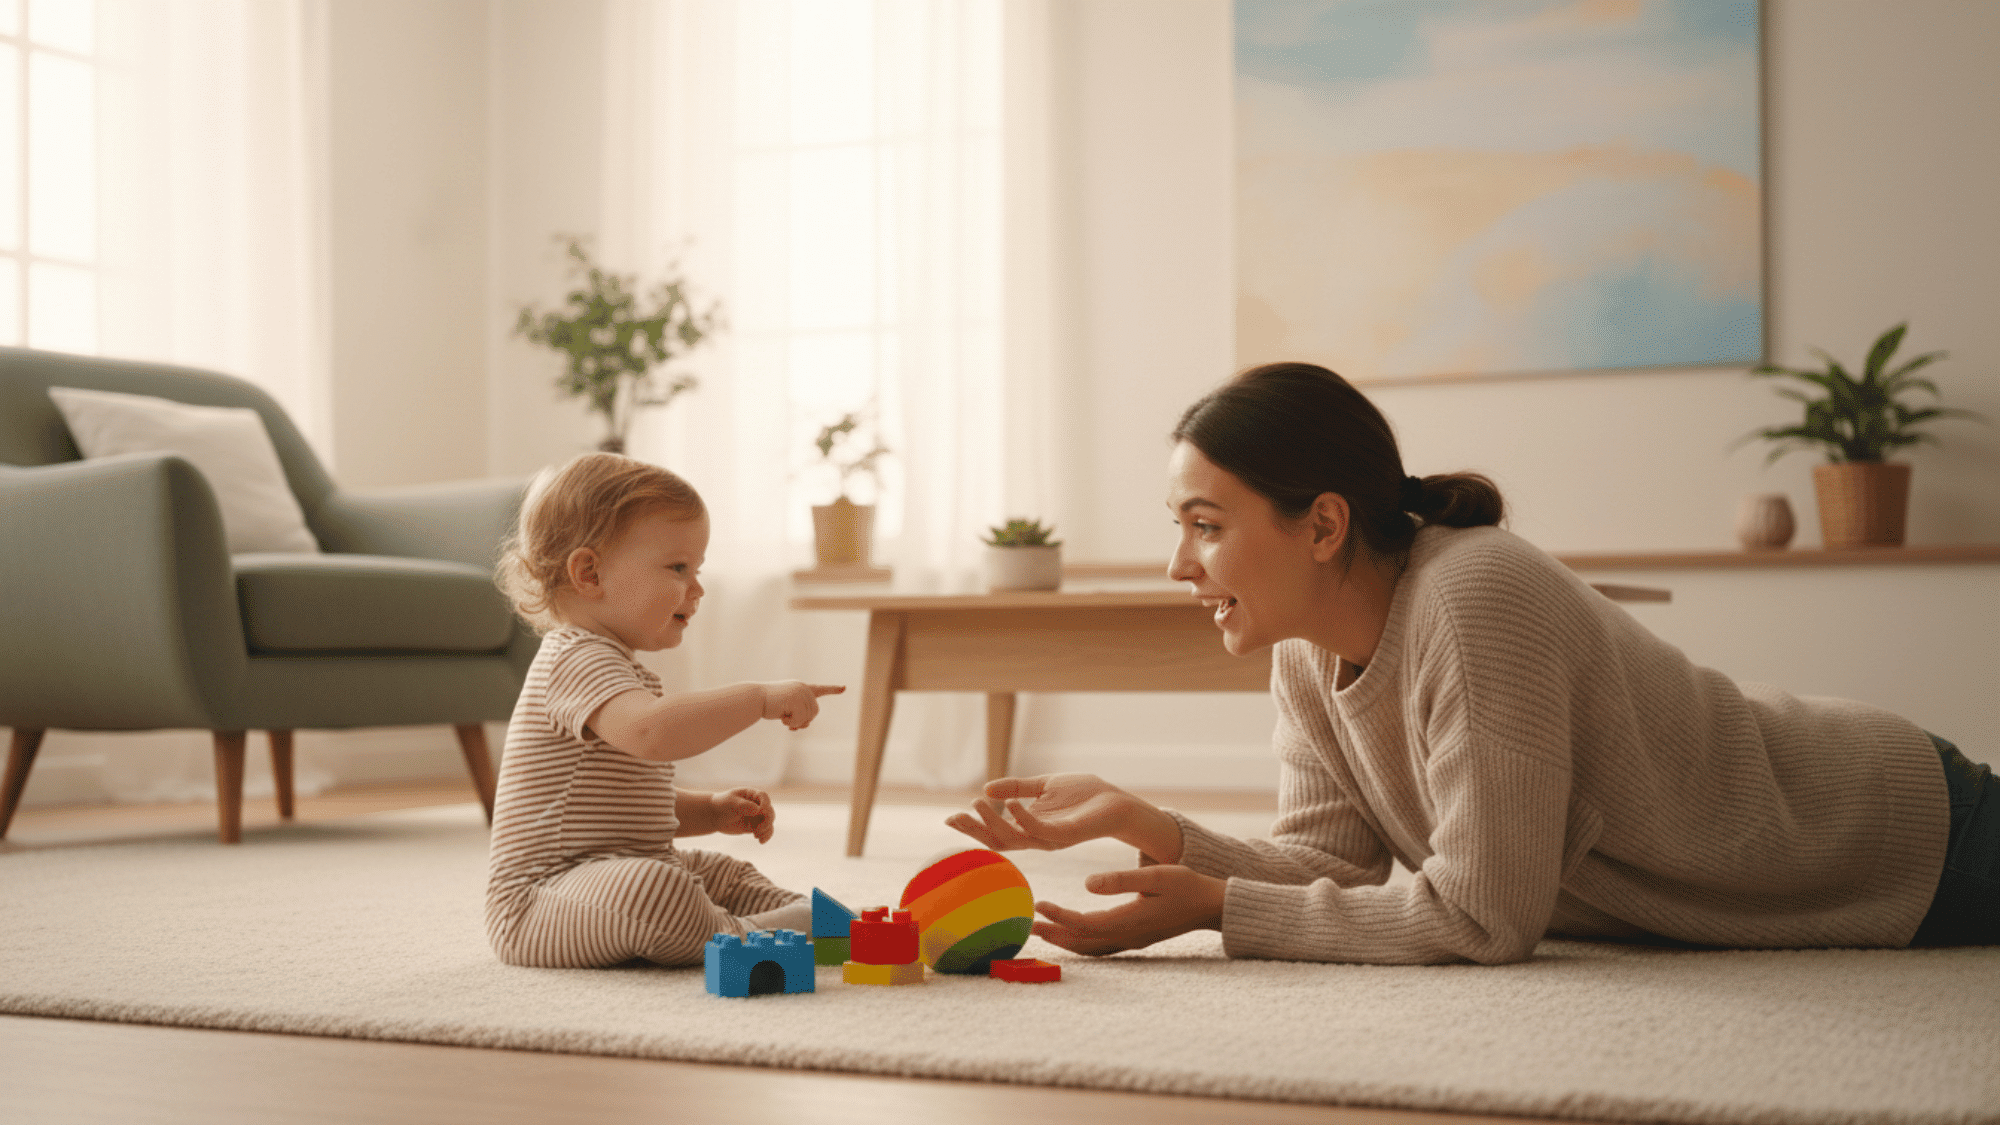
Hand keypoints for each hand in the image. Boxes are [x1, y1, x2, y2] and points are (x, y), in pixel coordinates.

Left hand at [709, 787, 774, 842]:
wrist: (714, 816)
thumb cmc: (722, 805)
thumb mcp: (731, 802)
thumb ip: (745, 805)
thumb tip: (758, 810)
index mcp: (752, 794)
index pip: (764, 797)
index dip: (765, 804)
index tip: (760, 811)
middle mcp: (757, 804)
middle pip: (769, 811)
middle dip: (766, 821)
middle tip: (757, 829)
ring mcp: (756, 816)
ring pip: (769, 822)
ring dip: (767, 830)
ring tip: (757, 836)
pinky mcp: (755, 826)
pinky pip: (765, 831)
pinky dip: (766, 836)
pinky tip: (760, 841)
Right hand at [758, 682, 844, 729]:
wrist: (754, 699)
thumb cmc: (768, 704)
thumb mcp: (786, 710)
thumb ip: (798, 714)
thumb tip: (806, 723)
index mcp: (801, 688)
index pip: (820, 689)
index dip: (832, 689)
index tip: (844, 688)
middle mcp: (803, 688)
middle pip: (814, 712)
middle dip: (803, 721)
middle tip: (788, 723)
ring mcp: (801, 692)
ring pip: (809, 716)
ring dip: (796, 722)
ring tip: (783, 719)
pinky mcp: (796, 698)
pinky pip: (801, 718)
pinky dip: (793, 723)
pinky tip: (782, 718)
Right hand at [945, 773, 1173, 855]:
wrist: (1116, 800)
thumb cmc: (1084, 795)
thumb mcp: (1044, 786)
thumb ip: (1016, 789)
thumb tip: (986, 789)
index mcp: (1030, 828)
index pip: (995, 833)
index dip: (973, 828)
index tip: (949, 818)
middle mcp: (1037, 838)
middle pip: (999, 841)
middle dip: (975, 831)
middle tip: (955, 817)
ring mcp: (1051, 838)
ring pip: (1015, 838)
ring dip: (993, 823)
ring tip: (976, 803)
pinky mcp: (1068, 834)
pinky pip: (1041, 829)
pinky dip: (1023, 818)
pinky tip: (1011, 804)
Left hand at [1032, 865, 1226, 955]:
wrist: (1212, 906)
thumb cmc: (1187, 886)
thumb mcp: (1156, 875)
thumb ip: (1121, 880)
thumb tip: (1086, 884)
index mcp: (1129, 920)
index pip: (1083, 922)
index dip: (1058, 915)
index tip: (1038, 904)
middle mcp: (1127, 936)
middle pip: (1081, 942)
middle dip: (1053, 935)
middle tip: (1027, 926)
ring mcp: (1132, 941)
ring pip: (1090, 948)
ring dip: (1065, 941)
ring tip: (1043, 931)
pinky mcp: (1136, 939)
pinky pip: (1101, 947)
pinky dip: (1082, 943)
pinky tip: (1073, 936)